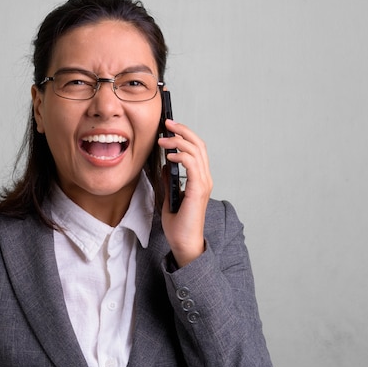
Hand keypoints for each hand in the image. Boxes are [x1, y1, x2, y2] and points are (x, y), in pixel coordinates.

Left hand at [158, 119, 212, 266]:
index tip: (169, 128)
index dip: (184, 135)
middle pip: (198, 144)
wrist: (184, 243)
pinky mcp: (198, 190)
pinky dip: (181, 155)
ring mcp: (203, 183)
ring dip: (178, 140)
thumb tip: (165, 166)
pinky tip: (169, 155)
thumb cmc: (179, 225)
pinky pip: (192, 165)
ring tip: (162, 139)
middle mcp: (204, 178)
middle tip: (166, 123)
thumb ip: (170, 181)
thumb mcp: (170, 197)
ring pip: (196, 151)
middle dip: (182, 130)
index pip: (196, 149)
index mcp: (199, 179)